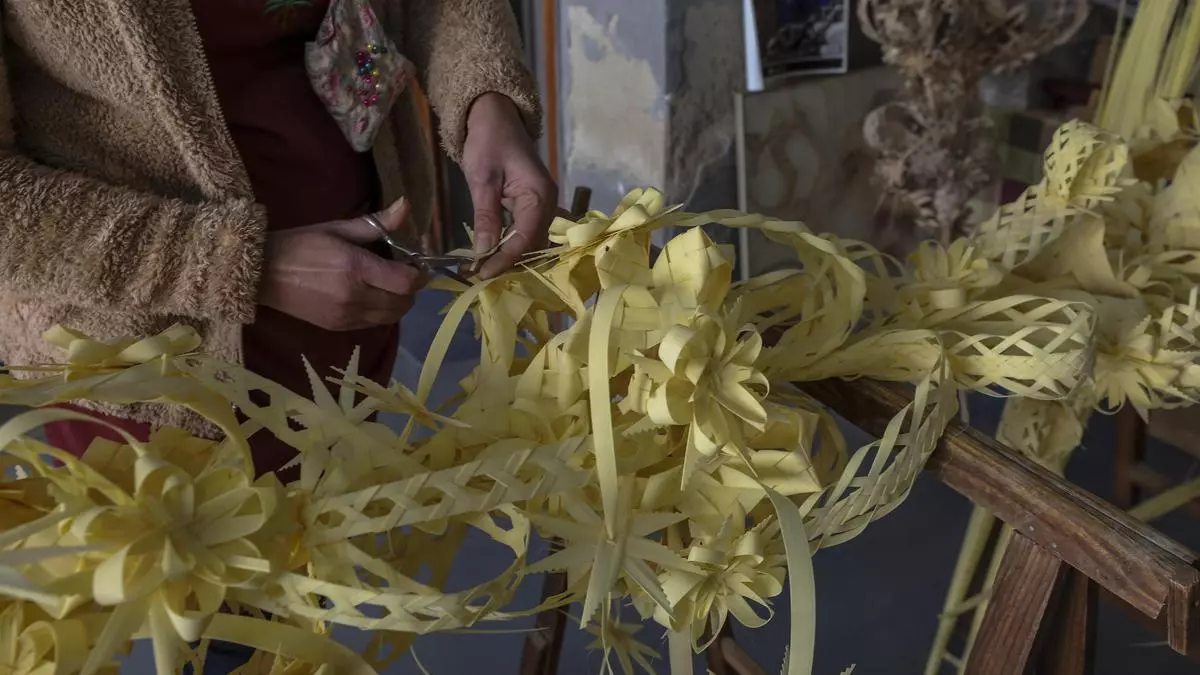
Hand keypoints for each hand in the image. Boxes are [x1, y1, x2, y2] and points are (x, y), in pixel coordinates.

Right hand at [258, 198, 426, 330]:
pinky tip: (372, 295)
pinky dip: (382, 312)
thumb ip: (376, 223)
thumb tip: (406, 205)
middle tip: (402, 272)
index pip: (405, 282)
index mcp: (356, 269)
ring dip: (398, 301)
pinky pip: (374, 323)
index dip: (418, 273)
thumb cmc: (300, 245)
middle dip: (411, 288)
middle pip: (404, 302)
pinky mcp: (339, 327)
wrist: (262, 274)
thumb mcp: (337, 229)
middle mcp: (356, 297)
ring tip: (388, 284)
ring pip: (392, 317)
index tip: (415, 262)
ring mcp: (347, 316)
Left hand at [461, 92, 557, 278]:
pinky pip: (525, 235)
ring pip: (530, 244)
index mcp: (539, 195)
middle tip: (477, 276)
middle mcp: (548, 204)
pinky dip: (509, 247)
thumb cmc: (488, 140)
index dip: (504, 260)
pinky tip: (490, 256)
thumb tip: (483, 254)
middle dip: (507, 264)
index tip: (481, 274)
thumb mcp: (482, 178)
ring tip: (481, 270)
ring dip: (508, 259)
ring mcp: (542, 206)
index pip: (526, 238)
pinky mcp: (532, 208)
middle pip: (532, 246)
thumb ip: (486, 217)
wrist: (495, 116)